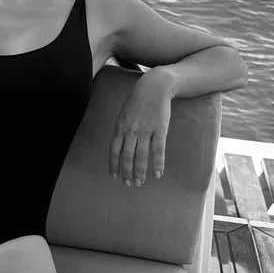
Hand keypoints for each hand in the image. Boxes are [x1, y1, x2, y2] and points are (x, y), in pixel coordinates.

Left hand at [110, 71, 171, 186]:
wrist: (153, 88)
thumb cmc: (137, 102)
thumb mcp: (123, 114)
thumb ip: (121, 130)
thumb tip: (119, 146)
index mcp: (120, 127)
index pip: (114, 150)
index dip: (114, 165)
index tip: (115, 176)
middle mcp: (130, 131)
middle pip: (127, 156)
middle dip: (127, 172)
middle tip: (129, 184)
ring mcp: (145, 130)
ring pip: (141, 156)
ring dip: (140, 171)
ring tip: (140, 183)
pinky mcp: (159, 130)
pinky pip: (158, 150)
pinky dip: (157, 163)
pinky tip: (157, 173)